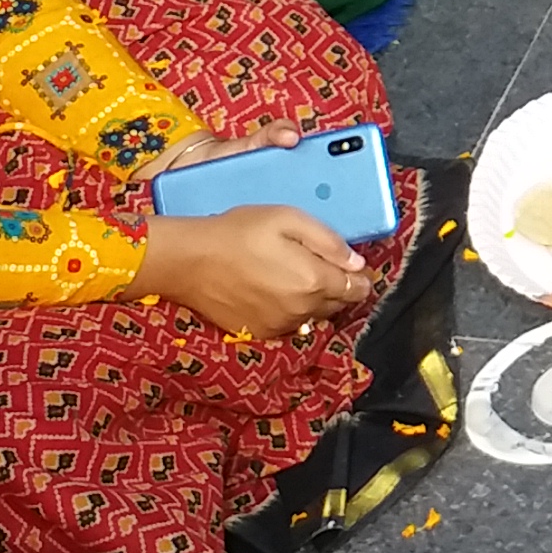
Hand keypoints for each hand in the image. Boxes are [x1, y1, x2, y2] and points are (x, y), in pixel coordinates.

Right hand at [131, 199, 375, 340]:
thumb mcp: (288, 219)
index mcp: (314, 281)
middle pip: (339, 305)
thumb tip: (357, 262)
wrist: (190, 261)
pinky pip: (289, 325)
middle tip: (325, 268)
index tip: (356, 269)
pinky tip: (276, 292)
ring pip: (314, 317)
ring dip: (316, 301)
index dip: (361, 279)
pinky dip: (292, 311)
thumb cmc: (239, 232)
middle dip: (340, 289)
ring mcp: (281, 325)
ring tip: (298, 278)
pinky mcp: (260, 333)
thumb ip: (329, 241)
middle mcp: (303, 310)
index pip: (357, 289)